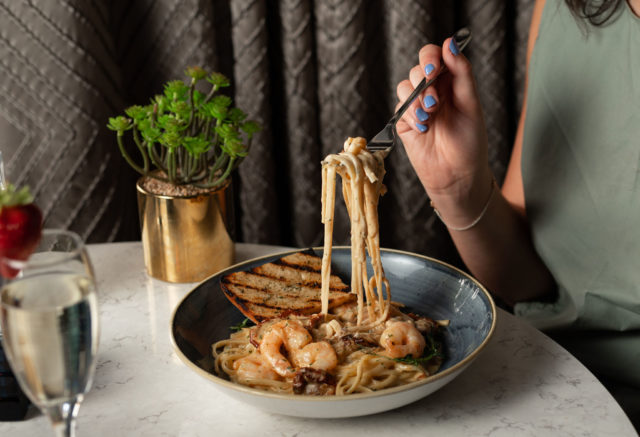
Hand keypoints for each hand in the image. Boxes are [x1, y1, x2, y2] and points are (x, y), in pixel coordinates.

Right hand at [396, 37, 491, 222]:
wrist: (457, 176)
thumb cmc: (470, 142)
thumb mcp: (471, 104)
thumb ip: (461, 73)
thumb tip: (451, 43)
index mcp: (451, 83)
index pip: (436, 56)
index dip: (432, 56)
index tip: (435, 68)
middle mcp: (433, 91)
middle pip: (418, 68)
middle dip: (424, 79)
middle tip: (434, 96)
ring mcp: (417, 106)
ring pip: (405, 86)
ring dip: (416, 98)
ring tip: (430, 116)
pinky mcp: (404, 122)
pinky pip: (400, 106)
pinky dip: (410, 114)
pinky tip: (423, 128)